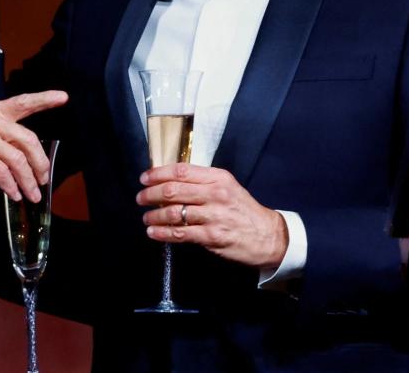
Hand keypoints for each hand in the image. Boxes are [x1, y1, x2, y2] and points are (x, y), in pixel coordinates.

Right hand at [0, 90, 67, 201]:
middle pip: (27, 139)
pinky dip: (10, 186)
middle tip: (44, 179)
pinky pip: (2, 172)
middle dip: (40, 163)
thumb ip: (2, 136)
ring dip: (27, 181)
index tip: (63, 97)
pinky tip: (13, 194)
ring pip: (17, 159)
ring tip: (32, 195)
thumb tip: (28, 158)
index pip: (23, 102)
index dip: (44, 99)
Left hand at [136, 163, 287, 268]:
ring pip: (174, 212)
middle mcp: (215, 194)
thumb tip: (169, 181)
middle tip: (141, 198)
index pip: (181, 171)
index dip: (158, 173)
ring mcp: (214, 216)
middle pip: (173, 190)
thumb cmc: (243, 210)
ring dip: (154, 215)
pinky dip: (162, 233)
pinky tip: (153, 232)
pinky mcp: (212, 237)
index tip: (145, 178)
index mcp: (218, 178)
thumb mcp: (227, 187)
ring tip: (146, 218)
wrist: (268, 236)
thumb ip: (202, 182)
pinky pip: (180, 233)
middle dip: (151, 194)